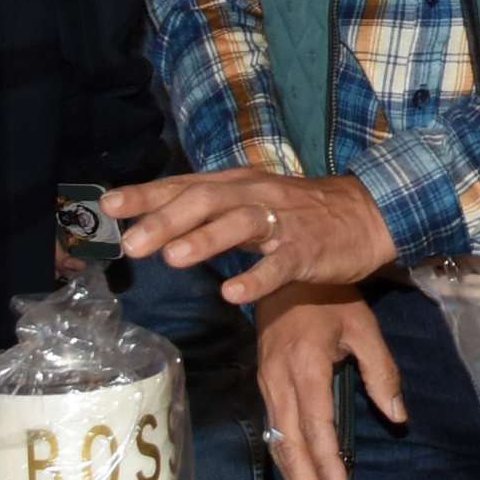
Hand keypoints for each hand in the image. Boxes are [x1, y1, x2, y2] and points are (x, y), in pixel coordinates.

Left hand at [103, 169, 398, 305]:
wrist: (369, 214)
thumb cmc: (302, 212)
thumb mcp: (253, 201)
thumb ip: (209, 211)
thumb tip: (156, 224)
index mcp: (239, 185)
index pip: (186, 186)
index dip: (148, 195)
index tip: (110, 205)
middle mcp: (257, 197)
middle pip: (207, 202)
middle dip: (167, 221)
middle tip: (133, 244)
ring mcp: (283, 224)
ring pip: (241, 225)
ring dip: (206, 241)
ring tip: (174, 259)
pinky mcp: (307, 251)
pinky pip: (279, 266)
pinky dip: (256, 279)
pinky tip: (234, 294)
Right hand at [255, 284, 403, 479]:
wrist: (282, 272)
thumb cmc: (330, 298)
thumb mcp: (364, 328)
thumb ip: (382, 373)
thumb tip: (399, 418)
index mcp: (305, 367)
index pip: (316, 426)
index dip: (326, 463)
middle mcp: (279, 383)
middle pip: (290, 447)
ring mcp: (266, 387)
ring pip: (278, 445)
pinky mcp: (263, 388)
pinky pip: (274, 433)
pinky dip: (286, 462)